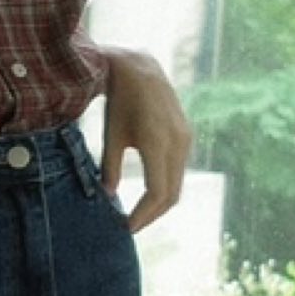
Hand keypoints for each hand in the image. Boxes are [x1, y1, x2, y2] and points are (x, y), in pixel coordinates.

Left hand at [100, 49, 191, 231]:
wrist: (140, 69)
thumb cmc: (120, 101)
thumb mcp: (112, 135)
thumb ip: (110, 167)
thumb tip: (108, 196)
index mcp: (156, 143)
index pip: (156, 192)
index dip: (142, 214)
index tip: (126, 226)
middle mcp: (177, 143)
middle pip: (171, 194)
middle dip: (151, 215)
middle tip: (130, 225)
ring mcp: (185, 140)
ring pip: (177, 185)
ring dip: (160, 204)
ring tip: (138, 214)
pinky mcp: (186, 137)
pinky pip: (179, 170)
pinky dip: (166, 187)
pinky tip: (148, 193)